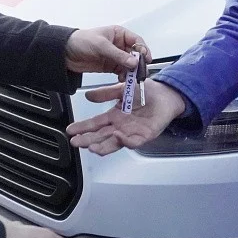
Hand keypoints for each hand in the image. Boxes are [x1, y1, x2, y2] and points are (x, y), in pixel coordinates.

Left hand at [65, 26, 150, 74]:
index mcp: (119, 34)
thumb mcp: (101, 46)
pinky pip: (121, 71)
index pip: (136, 41)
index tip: (146, 59)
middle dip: (138, 63)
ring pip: (129, 64)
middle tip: (140, 71)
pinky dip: (123, 75)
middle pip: (135, 54)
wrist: (64, 53)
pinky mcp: (109, 66)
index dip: (143, 49)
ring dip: (131, 71)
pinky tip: (122, 79)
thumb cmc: (81, 41)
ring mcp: (115, 56)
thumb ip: (118, 55)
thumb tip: (134, 62)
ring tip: (130, 77)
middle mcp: (119, 44)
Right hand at [67, 78, 186, 154]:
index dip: (82, 128)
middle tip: (76, 142)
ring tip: (92, 147)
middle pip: (101, 136)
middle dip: (88, 140)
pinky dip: (126, 141)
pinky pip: (134, 141)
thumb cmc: (146, 92)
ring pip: (114, 143)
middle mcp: (120, 127)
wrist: (166, 94)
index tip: (71, 131)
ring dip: (103, 146)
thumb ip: (105, 93)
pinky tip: (118, 137)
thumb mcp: (121, 89)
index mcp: (114, 116)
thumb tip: (88, 95)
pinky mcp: (145, 135)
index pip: (95, 124)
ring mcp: (132, 132)